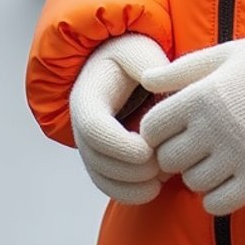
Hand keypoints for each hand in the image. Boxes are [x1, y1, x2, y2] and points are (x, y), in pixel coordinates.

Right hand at [69, 34, 171, 203]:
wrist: (124, 66)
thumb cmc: (136, 57)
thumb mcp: (141, 52)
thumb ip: (150, 66)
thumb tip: (158, 86)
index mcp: (87, 97)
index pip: (93, 129)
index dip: (119, 145)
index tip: (149, 150)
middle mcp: (81, 124)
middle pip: (96, 158)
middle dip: (131, 169)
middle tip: (164, 166)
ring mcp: (89, 145)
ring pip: (101, 176)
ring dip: (132, 184)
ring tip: (164, 177)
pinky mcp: (101, 159)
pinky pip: (107, 185)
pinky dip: (129, 192)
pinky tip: (154, 187)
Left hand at [140, 36, 244, 216]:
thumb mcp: (228, 54)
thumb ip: (183, 69)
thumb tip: (145, 78)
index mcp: (201, 95)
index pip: (151, 129)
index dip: (157, 131)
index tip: (172, 129)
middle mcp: (212, 128)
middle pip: (168, 160)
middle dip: (176, 154)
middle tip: (195, 145)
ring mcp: (235, 155)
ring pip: (192, 183)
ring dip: (199, 175)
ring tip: (216, 159)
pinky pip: (217, 204)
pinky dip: (216, 198)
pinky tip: (228, 180)